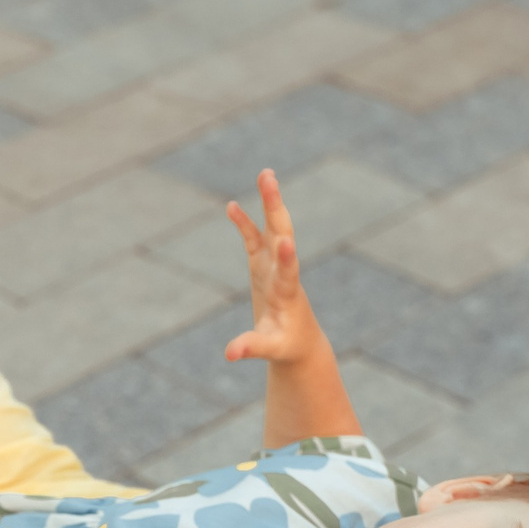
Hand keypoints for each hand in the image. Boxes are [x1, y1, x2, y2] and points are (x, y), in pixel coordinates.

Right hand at [223, 169, 326, 369]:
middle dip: (275, 207)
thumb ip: (251, 347)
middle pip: (281, 232)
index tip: (286, 241)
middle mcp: (283, 271)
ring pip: (272, 227)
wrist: (299, 340)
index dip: (286, 258)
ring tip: (266, 174)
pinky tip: (232, 206)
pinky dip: (245, 223)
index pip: (288, 271)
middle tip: (270, 178)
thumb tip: (229, 354)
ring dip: (269, 202)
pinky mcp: (263, 266)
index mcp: (286, 292)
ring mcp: (274, 265)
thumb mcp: (270, 349)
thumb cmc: (286, 345)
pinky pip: (254, 239)